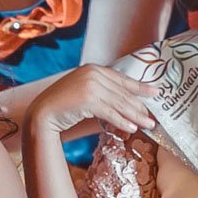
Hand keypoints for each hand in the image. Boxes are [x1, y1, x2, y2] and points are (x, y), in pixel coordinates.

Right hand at [27, 65, 157, 136]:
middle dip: (140, 106)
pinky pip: (110, 113)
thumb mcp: (84, 93)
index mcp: (93, 69)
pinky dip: (122, 121)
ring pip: (119, 103)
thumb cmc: (63, 106)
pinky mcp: (88, 99)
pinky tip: (132, 128)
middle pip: (122, 92)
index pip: (121, 79)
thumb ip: (102, 92)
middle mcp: (93, 74)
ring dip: (135, 116)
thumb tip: (126, 103)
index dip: (139, 86)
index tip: (155, 92)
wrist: (42, 113)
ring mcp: (90, 85)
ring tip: (147, 125)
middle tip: (153, 117)